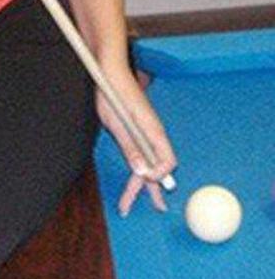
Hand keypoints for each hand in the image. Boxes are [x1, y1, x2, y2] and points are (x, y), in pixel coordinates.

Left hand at [95, 58, 177, 216]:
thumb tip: (142, 172)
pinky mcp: (138, 129)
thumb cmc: (113, 93)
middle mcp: (153, 133)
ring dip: (146, 180)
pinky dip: (141, 166)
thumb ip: (130, 146)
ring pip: (150, 160)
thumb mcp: (117, 122)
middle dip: (155, 188)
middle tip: (157, 208)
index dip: (158, 175)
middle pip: (159, 165)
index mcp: (152, 131)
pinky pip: (144, 151)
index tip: (144, 179)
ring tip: (136, 199)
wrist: (110, 70)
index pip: (167, 161)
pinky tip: (137, 175)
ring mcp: (146, 131)